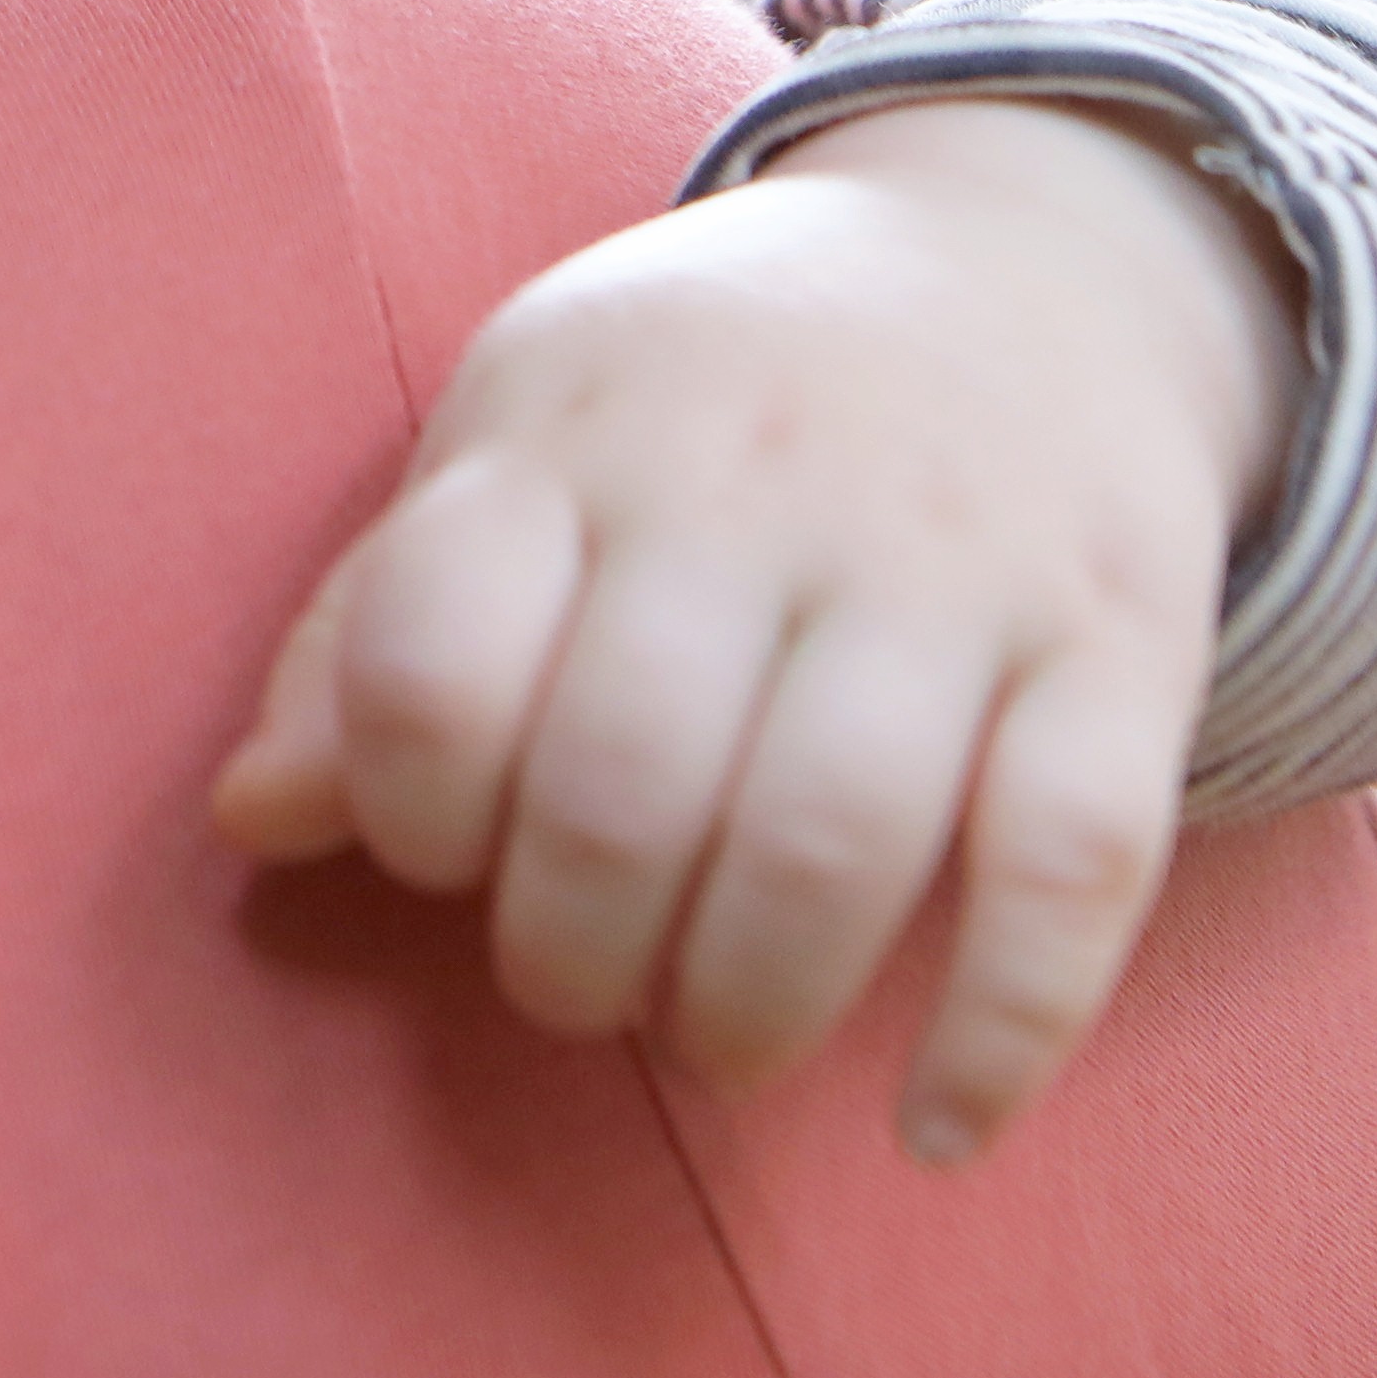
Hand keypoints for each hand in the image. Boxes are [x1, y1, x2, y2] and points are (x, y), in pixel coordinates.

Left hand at [208, 95, 1303, 1163]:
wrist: (1030, 249)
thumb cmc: (708, 395)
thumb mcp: (520, 440)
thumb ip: (379, 628)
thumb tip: (252, 819)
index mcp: (576, 428)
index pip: (431, 661)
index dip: (405, 813)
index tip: (441, 852)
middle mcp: (759, 482)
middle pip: (621, 780)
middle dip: (570, 950)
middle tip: (581, 981)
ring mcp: (954, 560)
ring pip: (831, 834)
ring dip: (749, 1000)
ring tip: (720, 1034)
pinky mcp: (1124, 638)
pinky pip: (1071, 863)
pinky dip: (1000, 1027)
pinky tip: (934, 1129)